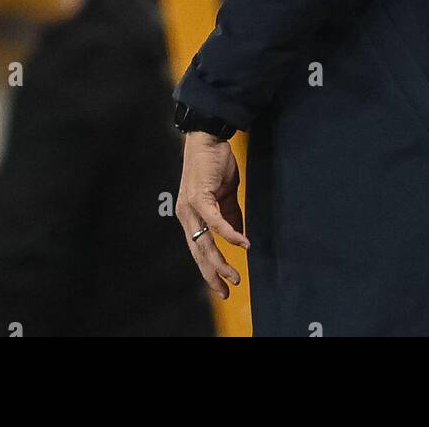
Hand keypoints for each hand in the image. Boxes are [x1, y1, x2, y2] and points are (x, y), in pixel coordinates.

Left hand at [176, 131, 248, 299]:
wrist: (208, 138)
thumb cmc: (215, 164)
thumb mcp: (224, 194)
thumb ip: (229, 215)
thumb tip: (238, 236)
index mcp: (190, 216)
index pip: (199, 249)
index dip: (209, 268)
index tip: (222, 286)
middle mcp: (186, 215)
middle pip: (199, 252)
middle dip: (213, 273)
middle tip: (226, 291)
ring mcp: (190, 207)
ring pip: (204, 242)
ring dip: (220, 261)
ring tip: (234, 276)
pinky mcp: (200, 197)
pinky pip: (216, 222)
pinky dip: (230, 234)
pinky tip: (242, 244)